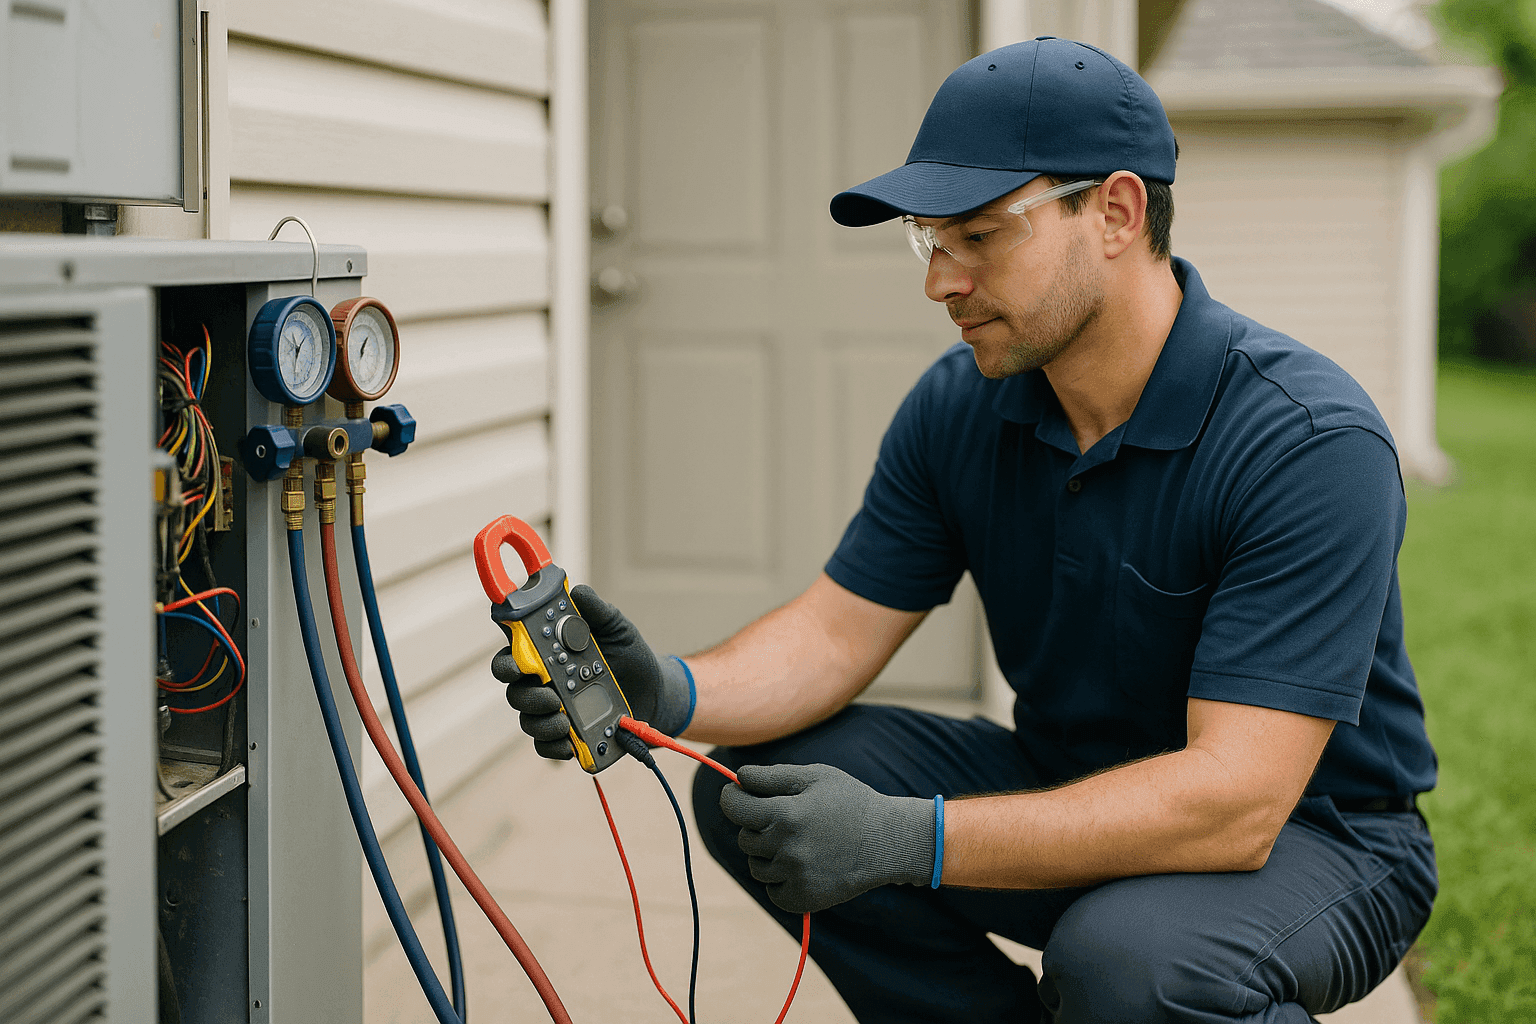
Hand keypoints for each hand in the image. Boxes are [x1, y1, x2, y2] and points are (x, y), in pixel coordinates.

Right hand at [492, 583, 691, 759]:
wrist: (654, 690)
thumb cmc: (629, 655)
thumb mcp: (617, 628)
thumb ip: (597, 611)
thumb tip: (577, 593)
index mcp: (547, 652)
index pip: (513, 652)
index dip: (507, 657)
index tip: (517, 662)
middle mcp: (543, 681)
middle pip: (514, 687)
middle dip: (524, 691)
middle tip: (549, 694)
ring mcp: (552, 709)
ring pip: (527, 718)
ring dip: (540, 719)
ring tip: (564, 719)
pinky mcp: (565, 735)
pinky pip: (547, 746)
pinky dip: (554, 746)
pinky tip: (569, 742)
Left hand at [719, 763, 935, 913]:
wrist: (887, 841)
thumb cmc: (850, 802)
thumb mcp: (815, 777)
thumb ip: (771, 776)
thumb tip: (737, 778)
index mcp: (786, 815)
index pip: (734, 808)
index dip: (731, 797)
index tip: (736, 794)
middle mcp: (786, 849)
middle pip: (744, 838)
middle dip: (757, 826)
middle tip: (786, 819)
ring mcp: (794, 877)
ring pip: (756, 866)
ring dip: (768, 854)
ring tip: (799, 843)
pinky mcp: (803, 899)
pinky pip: (772, 890)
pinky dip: (780, 880)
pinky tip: (803, 865)